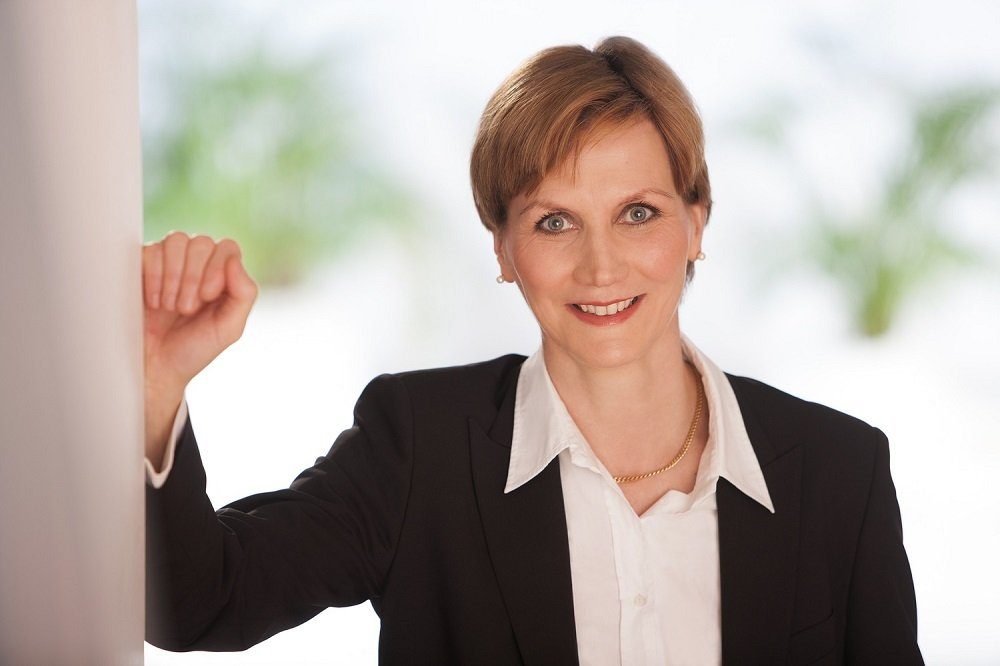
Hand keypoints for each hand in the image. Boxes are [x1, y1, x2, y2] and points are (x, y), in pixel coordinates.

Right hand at [143, 232, 257, 395]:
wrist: (154, 367)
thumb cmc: (194, 349)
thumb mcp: (229, 328)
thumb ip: (244, 294)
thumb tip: (234, 259)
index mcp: (223, 275)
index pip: (227, 247)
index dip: (217, 268)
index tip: (207, 297)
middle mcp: (197, 264)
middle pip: (201, 243)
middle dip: (193, 277)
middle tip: (185, 309)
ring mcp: (169, 262)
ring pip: (176, 240)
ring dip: (173, 276)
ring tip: (169, 306)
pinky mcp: (142, 266)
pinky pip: (150, 250)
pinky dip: (153, 277)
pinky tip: (153, 302)